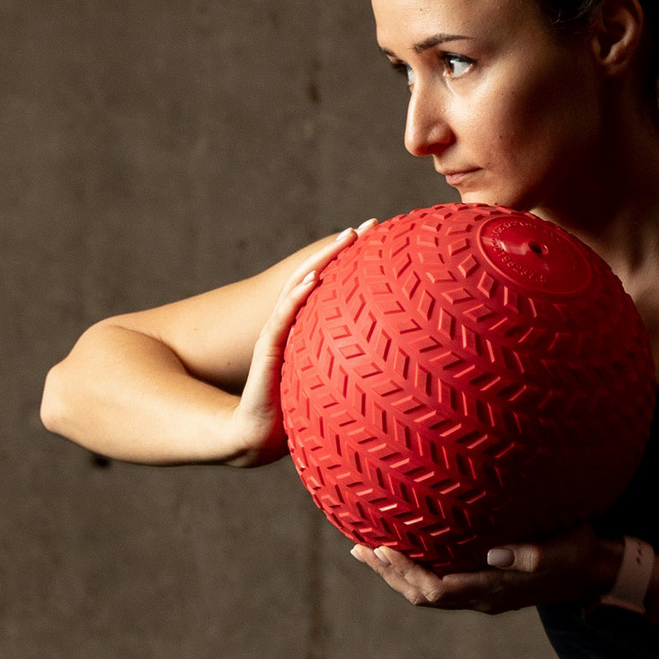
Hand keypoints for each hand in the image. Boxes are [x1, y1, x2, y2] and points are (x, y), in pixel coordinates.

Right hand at [222, 221, 373, 465]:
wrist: (260, 433)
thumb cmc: (296, 410)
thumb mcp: (331, 382)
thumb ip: (352, 370)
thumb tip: (398, 371)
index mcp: (306, 328)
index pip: (330, 286)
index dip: (350, 263)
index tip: (379, 240)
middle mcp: (291, 323)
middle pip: (316, 276)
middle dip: (340, 248)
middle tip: (368, 225)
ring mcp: (277, 332)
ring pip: (299, 287)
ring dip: (321, 262)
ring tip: (344, 239)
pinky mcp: (267, 348)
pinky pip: (283, 317)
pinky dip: (297, 297)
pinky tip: (313, 281)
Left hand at [348, 525, 623, 615]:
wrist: (595, 571)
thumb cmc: (578, 554)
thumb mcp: (560, 550)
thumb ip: (530, 554)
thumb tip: (493, 552)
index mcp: (493, 591)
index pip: (435, 590)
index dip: (405, 573)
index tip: (381, 549)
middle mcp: (481, 597)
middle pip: (422, 595)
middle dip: (389, 574)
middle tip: (359, 548)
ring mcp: (482, 592)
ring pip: (428, 591)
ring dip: (397, 573)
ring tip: (369, 550)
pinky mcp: (486, 582)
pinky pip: (440, 580)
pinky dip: (416, 567)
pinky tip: (407, 548)